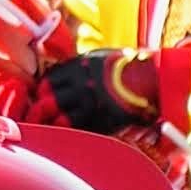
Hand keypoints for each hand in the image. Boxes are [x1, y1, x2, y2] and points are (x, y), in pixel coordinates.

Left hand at [27, 45, 155, 136]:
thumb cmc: (128, 65)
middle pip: (49, 101)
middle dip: (40, 109)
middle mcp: (81, 85)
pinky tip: (69, 132)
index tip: (41, 95)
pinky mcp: (102, 121)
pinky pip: (79, 130)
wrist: (153, 79)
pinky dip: (71, 132)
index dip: (43, 90)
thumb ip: (79, 64)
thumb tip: (63, 72)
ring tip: (50, 127)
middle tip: (37, 115)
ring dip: (53, 124)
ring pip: (60, 119)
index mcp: (79, 67)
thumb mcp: (99, 56)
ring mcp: (91, 104)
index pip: (49, 80)